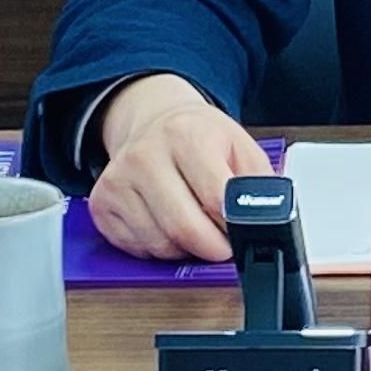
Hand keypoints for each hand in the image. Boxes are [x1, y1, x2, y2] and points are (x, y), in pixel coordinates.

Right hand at [86, 74, 267, 262]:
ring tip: (195, 225)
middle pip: (184, 228)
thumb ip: (258, 182)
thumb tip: (268, 221)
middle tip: (223, 243)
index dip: (234, 227)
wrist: (155, 121)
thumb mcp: (240, 146)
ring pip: (160, 244)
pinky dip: (160, 248)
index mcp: (186, 135)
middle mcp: (145, 155)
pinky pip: (138, 248)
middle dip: (212, 247)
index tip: (241, 234)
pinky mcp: (102, 204)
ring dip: (185, 249)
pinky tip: (166, 224)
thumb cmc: (200, 137)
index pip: (215, 199)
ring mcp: (118, 180)